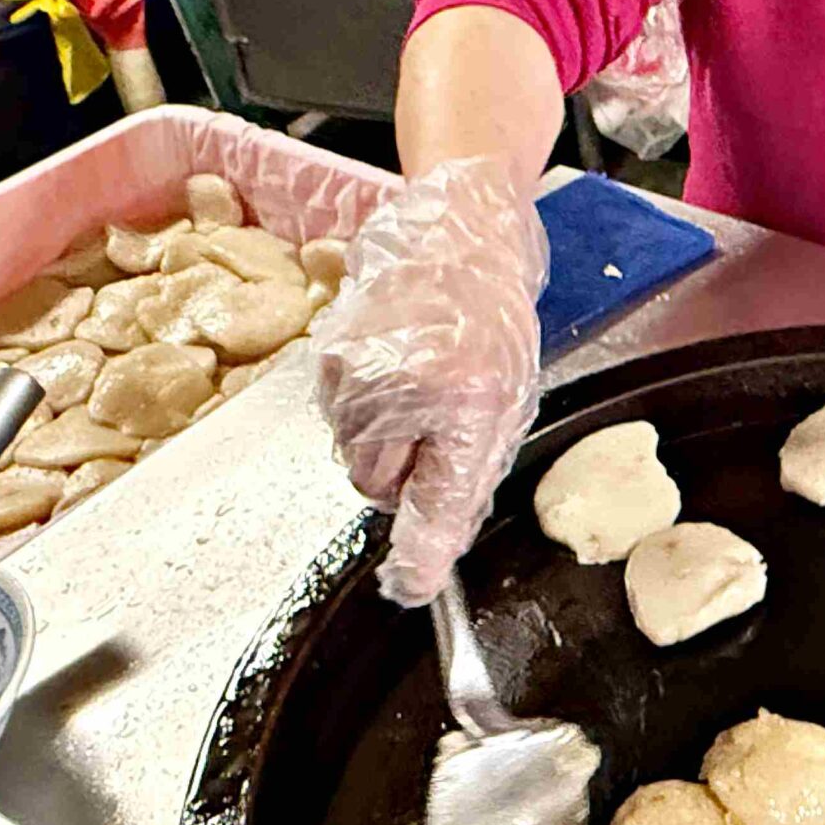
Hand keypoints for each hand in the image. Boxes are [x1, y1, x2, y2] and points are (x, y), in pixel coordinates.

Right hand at [311, 158, 548, 605]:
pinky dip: (366, 403)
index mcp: (459, 399)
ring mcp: (351, 368)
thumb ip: (462, 485)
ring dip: (385, 434)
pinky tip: (396, 363)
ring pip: (356, 448)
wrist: (459, 234)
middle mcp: (397, 386)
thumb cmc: (490, 320)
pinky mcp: (324, 354)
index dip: (419, 553)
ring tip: (424, 379)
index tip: (411, 589)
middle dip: (407, 469)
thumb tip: (422, 565)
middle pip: (378, 482)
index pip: (430, 499)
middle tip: (444, 421)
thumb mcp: (501, 407)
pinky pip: (341, 412)